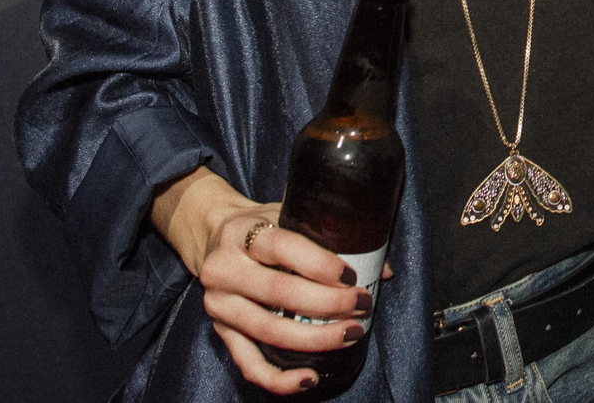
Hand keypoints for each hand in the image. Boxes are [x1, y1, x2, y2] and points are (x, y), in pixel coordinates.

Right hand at [151, 168, 374, 393]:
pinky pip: (249, 364)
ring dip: (315, 339)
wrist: (211, 236)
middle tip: (362, 305)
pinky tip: (310, 378)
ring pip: (268, 331)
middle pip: (279, 293)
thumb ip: (329, 235)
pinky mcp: (220, 332)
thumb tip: (382, 270)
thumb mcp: (286, 215)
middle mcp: (225, 270)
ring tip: (351, 334)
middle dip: (327, 304)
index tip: (353, 276)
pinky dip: (280, 378)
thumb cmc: (260, 225)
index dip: (320, 264)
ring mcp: (220, 305)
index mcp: (242, 233)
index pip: (282, 247)